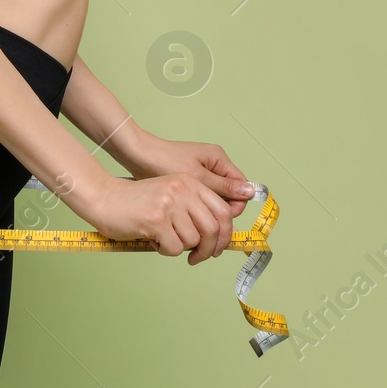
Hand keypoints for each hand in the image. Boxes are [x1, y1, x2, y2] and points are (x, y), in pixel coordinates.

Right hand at [83, 172, 237, 263]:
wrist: (105, 198)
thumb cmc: (136, 202)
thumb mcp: (171, 194)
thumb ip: (193, 209)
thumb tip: (215, 238)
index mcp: (190, 183)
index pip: (223, 210)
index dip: (226, 233)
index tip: (219, 247)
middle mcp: (183, 190)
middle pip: (213, 228)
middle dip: (209, 249)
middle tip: (198, 257)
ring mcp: (170, 204)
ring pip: (193, 241)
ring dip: (180, 248)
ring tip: (164, 239)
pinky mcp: (156, 220)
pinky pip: (174, 248)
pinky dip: (166, 250)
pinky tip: (154, 241)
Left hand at [126, 131, 255, 222]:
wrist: (136, 156)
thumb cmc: (163, 160)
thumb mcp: (196, 176)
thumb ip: (223, 186)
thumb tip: (250, 192)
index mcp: (219, 160)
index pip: (240, 186)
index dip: (236, 206)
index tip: (222, 222)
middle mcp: (214, 167)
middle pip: (229, 196)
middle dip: (222, 216)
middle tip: (210, 231)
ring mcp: (202, 176)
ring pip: (215, 202)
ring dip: (209, 217)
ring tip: (198, 229)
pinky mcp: (189, 185)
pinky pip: (201, 202)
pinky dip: (198, 214)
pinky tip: (190, 223)